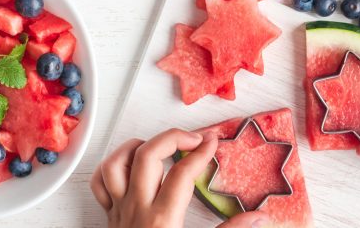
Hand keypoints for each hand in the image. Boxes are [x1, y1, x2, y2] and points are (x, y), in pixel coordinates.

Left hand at [91, 128, 269, 227]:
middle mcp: (137, 210)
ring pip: (116, 164)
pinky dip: (112, 167)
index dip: (201, 152)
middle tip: (194, 140)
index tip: (214, 143)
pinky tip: (129, 165)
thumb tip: (259, 219)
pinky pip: (100, 185)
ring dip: (137, 146)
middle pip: (147, 157)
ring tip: (160, 145)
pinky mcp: (108, 219)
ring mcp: (119, 213)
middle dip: (172, 138)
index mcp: (162, 220)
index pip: (182, 173)